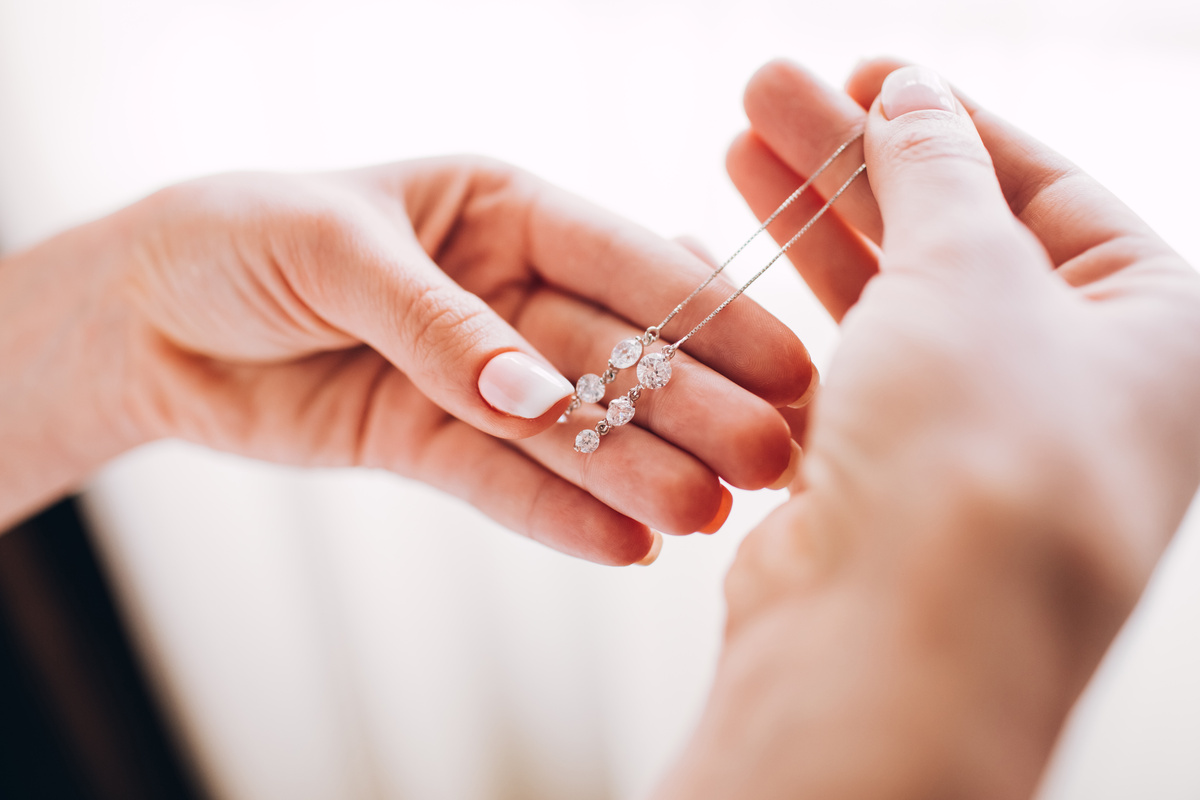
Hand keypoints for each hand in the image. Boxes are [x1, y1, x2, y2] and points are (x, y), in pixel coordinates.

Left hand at [0, 157, 812, 561]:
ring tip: (710, 515)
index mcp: (502, 208)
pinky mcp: (429, 441)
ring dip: (639, 470)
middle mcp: (505, 292)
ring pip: (570, 426)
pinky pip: (501, 482)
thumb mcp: (333, 248)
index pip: (622, 259)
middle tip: (774, 457)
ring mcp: (474, 374)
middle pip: (616, 352)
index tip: (786, 363)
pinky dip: (559, 513)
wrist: (147, 315)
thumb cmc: (239, 237)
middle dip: (694, 402)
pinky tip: (629, 544)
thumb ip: (437, 322)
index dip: (706, 309)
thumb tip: (533, 399)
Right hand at [653, 60, 1199, 797]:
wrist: (896, 651)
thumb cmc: (977, 458)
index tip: (865, 75)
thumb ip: (937, 170)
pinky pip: (836, 376)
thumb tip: (912, 96)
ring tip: (740, 145)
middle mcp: (1072, 395)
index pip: (1050, 194)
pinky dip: (784, 317)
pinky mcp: (884, 487)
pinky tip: (729, 255)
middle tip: (768, 95)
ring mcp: (970, 446)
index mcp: (1153, 336)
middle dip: (856, 162)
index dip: (951, 126)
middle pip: (952, 241)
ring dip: (812, 227)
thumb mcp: (971, 270)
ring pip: (886, 308)